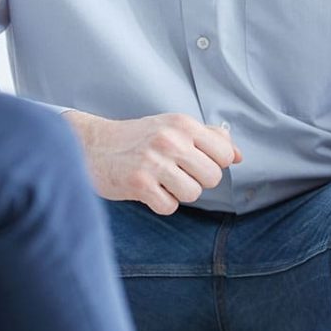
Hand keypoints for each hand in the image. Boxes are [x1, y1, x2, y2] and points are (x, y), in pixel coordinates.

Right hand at [64, 110, 242, 215]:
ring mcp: (155, 161)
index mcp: (183, 124)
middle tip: (177, 173)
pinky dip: (161, 203)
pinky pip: (170, 206)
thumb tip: (238, 155)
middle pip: (213, 177)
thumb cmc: (137, 137)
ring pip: (193, 193)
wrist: (93, 146)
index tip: (197, 162)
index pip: (225, 153)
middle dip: (198, 181)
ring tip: (162, 181)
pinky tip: (149, 190)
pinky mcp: (139, 183)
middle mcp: (171, 140)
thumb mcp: (173, 127)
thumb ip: (208, 137)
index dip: (215, 164)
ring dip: (179, 193)